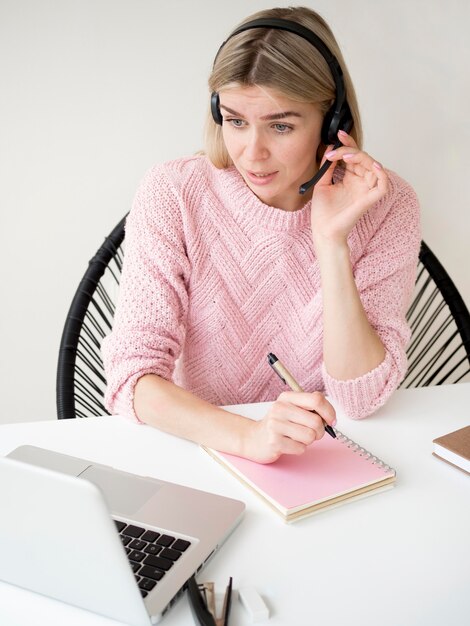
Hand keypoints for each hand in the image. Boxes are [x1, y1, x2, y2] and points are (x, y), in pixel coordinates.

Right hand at [243, 391, 335, 463]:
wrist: (252, 438)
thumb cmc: (278, 424)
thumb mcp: (291, 409)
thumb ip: (310, 407)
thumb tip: (331, 417)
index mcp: (287, 398)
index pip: (316, 400)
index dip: (329, 412)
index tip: (331, 421)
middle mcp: (280, 408)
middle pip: (316, 422)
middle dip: (319, 431)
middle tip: (310, 433)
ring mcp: (275, 425)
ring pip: (310, 437)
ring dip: (308, 441)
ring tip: (296, 438)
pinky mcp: (274, 442)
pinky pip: (301, 449)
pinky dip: (298, 449)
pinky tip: (288, 444)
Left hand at [310, 130, 388, 248]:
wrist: (323, 230)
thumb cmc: (323, 212)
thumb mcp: (322, 183)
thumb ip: (327, 166)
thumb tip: (330, 147)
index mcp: (350, 178)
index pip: (353, 156)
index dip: (348, 144)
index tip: (338, 134)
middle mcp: (360, 182)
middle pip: (363, 158)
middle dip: (350, 149)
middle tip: (336, 149)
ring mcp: (366, 190)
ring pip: (374, 166)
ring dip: (361, 157)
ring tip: (345, 155)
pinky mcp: (371, 199)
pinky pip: (383, 185)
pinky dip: (381, 174)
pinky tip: (373, 165)